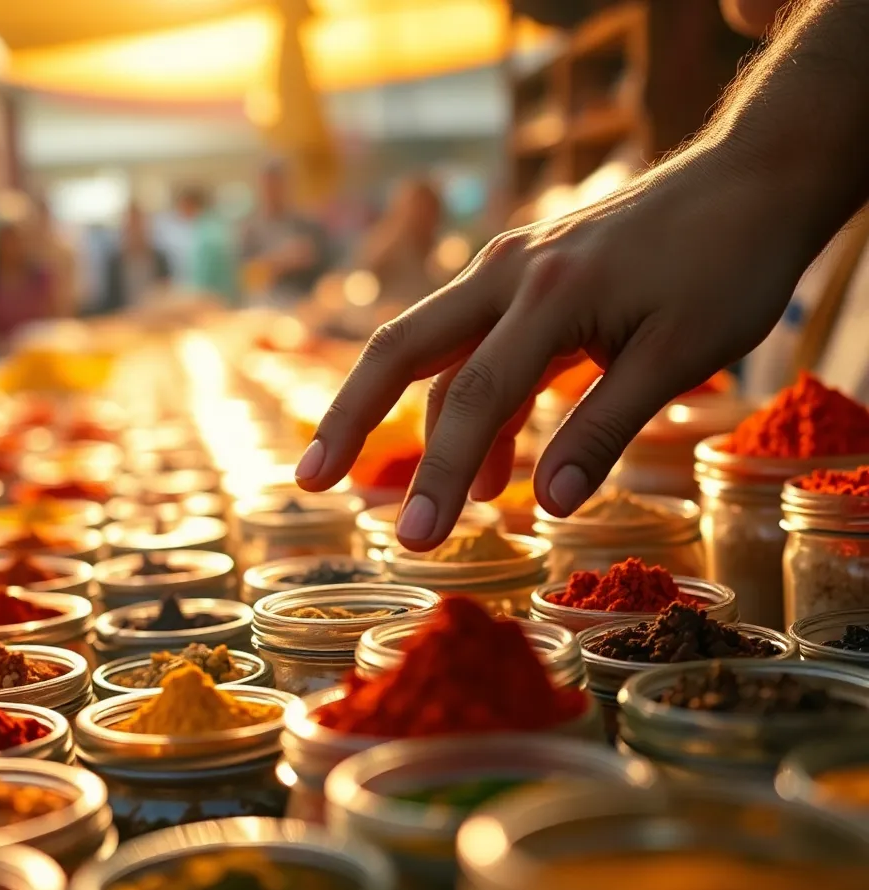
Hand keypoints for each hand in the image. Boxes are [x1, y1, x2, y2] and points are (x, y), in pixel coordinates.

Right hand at [295, 145, 811, 550]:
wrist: (753, 176)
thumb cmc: (728, 260)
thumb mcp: (679, 353)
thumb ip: (605, 427)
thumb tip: (547, 504)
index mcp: (546, 294)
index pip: (471, 397)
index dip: (438, 474)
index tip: (414, 539)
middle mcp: (508, 275)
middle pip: (400, 350)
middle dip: (350, 419)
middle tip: (310, 483)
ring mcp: (511, 271)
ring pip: (435, 351)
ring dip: (423, 427)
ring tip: (434, 508)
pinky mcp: (527, 278)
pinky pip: (480, 346)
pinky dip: (476, 405)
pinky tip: (496, 465)